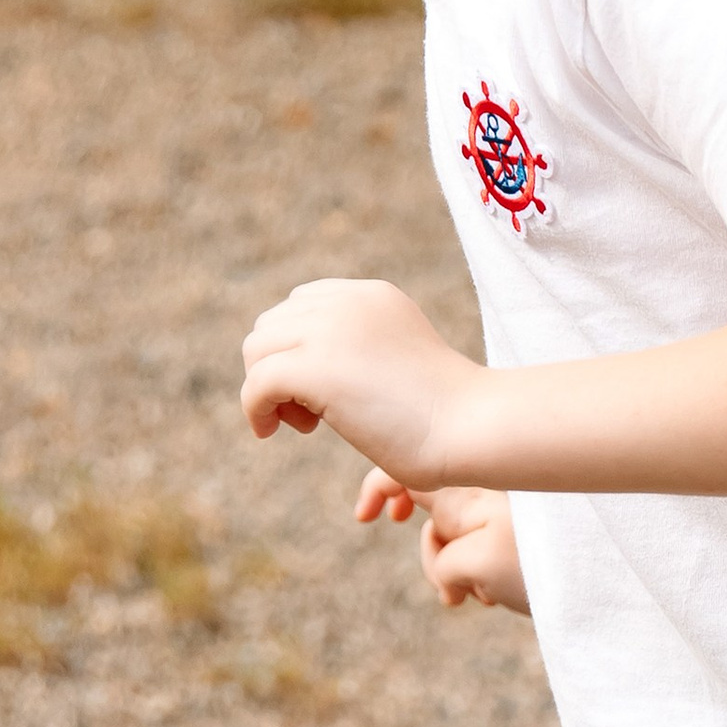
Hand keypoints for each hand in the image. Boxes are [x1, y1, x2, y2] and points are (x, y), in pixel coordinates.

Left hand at [240, 277, 480, 486]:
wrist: (472, 427)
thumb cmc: (449, 415)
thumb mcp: (400, 361)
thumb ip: (361, 351)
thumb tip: (315, 379)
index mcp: (371, 295)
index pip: (300, 305)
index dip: (296, 349)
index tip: (319, 391)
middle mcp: (347, 302)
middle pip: (271, 326)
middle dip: (278, 368)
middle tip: (311, 414)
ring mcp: (330, 330)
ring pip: (257, 350)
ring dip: (267, 389)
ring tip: (305, 423)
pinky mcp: (316, 368)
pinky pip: (256, 383)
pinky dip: (255, 410)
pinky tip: (271, 431)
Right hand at [355, 469, 528, 615]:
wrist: (596, 583)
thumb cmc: (540, 567)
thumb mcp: (477, 564)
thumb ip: (442, 563)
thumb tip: (450, 579)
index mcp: (465, 497)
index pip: (408, 474)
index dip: (377, 488)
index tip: (364, 519)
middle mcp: (481, 502)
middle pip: (430, 523)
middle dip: (431, 560)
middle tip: (449, 589)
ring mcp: (499, 523)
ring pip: (453, 548)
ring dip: (456, 578)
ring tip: (487, 597)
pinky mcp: (513, 545)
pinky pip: (478, 560)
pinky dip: (476, 581)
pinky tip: (498, 596)